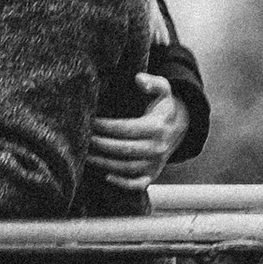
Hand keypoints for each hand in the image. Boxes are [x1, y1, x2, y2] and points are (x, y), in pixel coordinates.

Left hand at [87, 73, 189, 187]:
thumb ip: (152, 82)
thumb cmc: (163, 106)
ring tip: (85, 155)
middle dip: (101, 144)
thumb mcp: (163, 90)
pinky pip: (138, 184)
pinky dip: (123, 183)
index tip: (90, 121)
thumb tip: (138, 79)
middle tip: (82, 139)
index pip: (126, 128)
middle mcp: (157, 148)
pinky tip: (106, 176)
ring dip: (105, 163)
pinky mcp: (153, 174)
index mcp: (156, 127)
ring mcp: (155, 163)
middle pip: (124, 149)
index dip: (106, 126)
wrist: (180, 127)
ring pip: (127, 167)